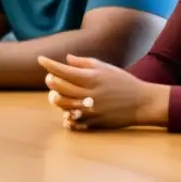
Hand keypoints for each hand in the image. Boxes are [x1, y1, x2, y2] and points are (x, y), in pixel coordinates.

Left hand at [38, 55, 167, 128]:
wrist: (141, 103)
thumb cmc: (123, 82)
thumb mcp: (106, 68)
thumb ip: (84, 63)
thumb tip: (66, 59)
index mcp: (92, 78)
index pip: (63, 70)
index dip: (49, 64)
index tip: (40, 59)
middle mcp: (88, 94)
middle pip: (59, 87)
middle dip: (50, 80)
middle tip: (50, 77)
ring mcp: (89, 110)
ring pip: (62, 104)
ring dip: (55, 97)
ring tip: (56, 92)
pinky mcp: (92, 122)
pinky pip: (71, 120)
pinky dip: (65, 114)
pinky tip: (66, 109)